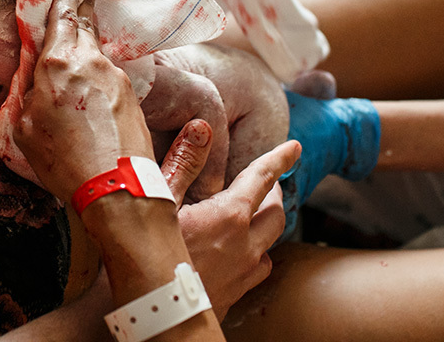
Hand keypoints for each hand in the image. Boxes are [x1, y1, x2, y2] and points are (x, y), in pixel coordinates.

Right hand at [13, 0, 154, 201]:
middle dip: (80, 8)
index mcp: (57, 64)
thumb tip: (37, 83)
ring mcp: (116, 77)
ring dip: (88, 50)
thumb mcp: (26, 129)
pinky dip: (99, 78)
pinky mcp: (132, 96)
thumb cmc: (63, 162)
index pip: (61, 17)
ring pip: (98, 54)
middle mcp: (90, 62)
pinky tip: (92, 95)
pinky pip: (110, 77)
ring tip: (78, 58)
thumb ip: (29, 96)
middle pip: (85, 25)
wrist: (116, 188)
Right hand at [161, 125, 300, 320]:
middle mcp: (245, 245)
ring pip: (269, 244)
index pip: (263, 178)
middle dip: (274, 193)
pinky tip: (236, 253)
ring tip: (250, 218)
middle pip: (276, 213)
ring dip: (264, 226)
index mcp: (229, 216)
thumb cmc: (148, 256)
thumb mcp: (159, 202)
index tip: (295, 148)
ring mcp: (243, 274)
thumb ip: (183, 163)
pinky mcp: (235, 295)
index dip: (280, 159)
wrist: (151, 314)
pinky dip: (254, 254)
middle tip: (264, 184)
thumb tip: (201, 128)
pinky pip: (257, 270)